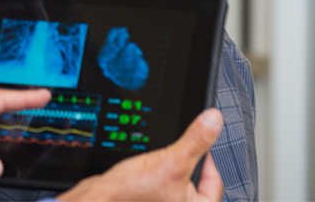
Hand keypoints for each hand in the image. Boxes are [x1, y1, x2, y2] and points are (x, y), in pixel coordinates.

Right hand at [58, 108, 223, 201]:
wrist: (100, 198)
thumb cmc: (131, 194)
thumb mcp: (172, 161)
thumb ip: (196, 141)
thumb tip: (213, 120)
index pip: (214, 180)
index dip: (204, 157)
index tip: (196, 143)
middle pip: (194, 182)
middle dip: (182, 164)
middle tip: (171, 155)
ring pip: (174, 182)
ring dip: (166, 169)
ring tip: (153, 164)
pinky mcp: (149, 200)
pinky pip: (158, 185)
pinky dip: (153, 175)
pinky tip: (143, 170)